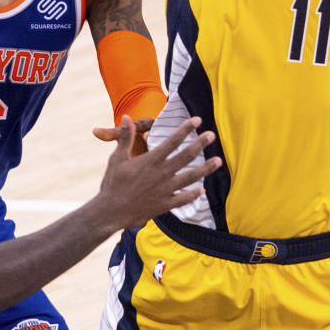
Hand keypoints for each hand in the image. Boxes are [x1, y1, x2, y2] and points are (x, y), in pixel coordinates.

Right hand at [93, 116, 220, 229]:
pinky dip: (193, 195)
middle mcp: (161, 174)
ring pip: (190, 177)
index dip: (186, 129)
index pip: (172, 141)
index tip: (197, 120)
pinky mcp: (164, 205)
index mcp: (151, 161)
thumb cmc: (112, 184)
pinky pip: (182, 199)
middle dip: (200, 144)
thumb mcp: (117, 158)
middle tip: (212, 135)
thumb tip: (127, 116)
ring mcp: (165, 190)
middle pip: (186, 156)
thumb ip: (125, 138)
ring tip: (218, 161)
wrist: (110, 212)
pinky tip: (202, 191)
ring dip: (206, 169)